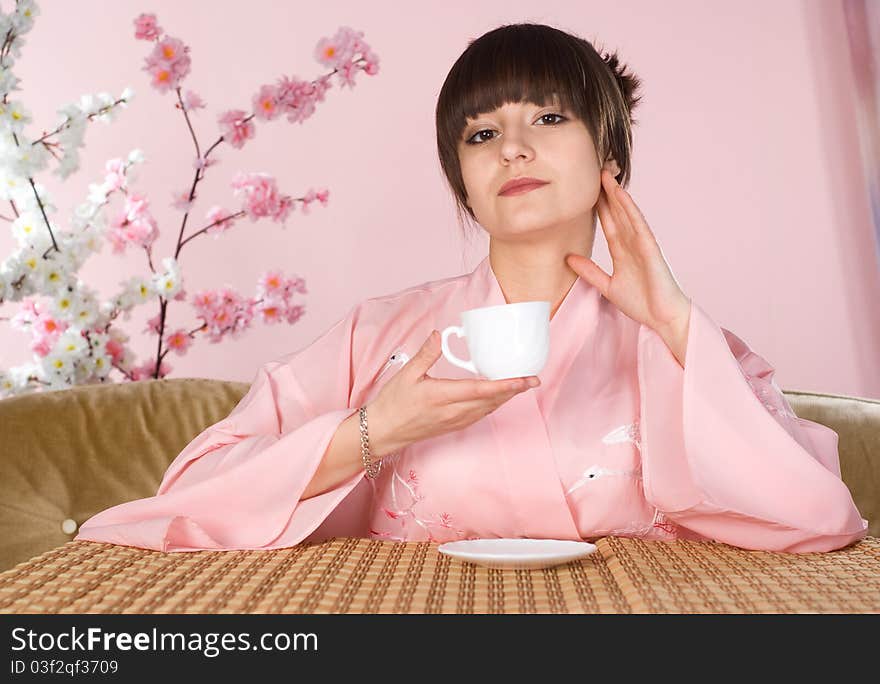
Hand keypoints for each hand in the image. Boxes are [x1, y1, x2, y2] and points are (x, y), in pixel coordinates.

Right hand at [366, 330, 539, 456]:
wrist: (384, 431)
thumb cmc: (393, 404)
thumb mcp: (407, 374)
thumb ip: (426, 354)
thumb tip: (440, 335)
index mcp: (443, 396)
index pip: (482, 390)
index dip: (507, 385)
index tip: (525, 379)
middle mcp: (454, 411)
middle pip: (492, 400)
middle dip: (515, 390)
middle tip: (533, 378)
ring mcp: (456, 421)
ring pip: (489, 409)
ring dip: (506, 397)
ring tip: (521, 384)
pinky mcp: (454, 425)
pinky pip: (480, 414)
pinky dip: (493, 404)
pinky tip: (498, 396)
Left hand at [565, 168, 690, 335]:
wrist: (662, 317)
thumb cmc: (641, 303)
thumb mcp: (607, 286)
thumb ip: (589, 271)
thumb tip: (568, 258)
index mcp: (622, 252)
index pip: (607, 223)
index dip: (597, 207)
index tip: (584, 190)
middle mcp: (632, 243)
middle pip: (616, 213)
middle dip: (605, 193)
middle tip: (593, 170)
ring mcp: (642, 244)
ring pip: (626, 213)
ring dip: (616, 194)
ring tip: (604, 175)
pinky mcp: (650, 248)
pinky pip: (638, 224)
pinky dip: (629, 209)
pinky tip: (620, 195)